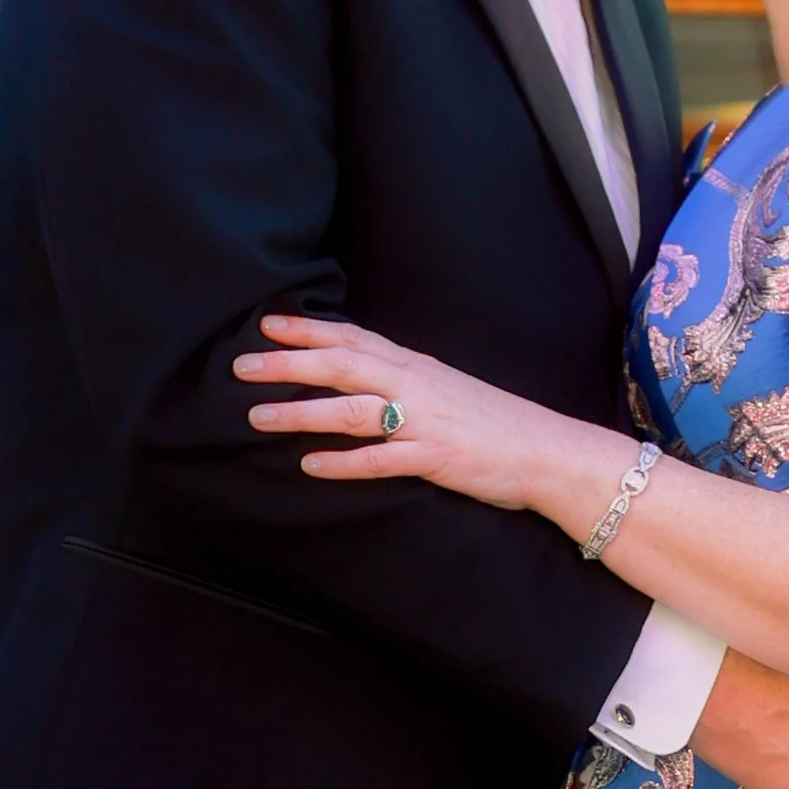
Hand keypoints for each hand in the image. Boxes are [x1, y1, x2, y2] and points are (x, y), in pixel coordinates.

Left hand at [235, 315, 608, 533]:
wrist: (546, 450)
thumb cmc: (495, 422)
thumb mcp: (445, 388)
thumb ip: (404, 381)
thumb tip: (362, 378)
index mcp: (416, 365)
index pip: (353, 338)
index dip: (308, 330)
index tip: (267, 323)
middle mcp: (415, 384)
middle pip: (341, 365)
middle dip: (288, 362)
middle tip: (242, 364)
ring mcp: (423, 420)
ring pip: (351, 410)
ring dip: (300, 411)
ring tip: (257, 416)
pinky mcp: (433, 456)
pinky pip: (379, 459)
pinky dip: (342, 461)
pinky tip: (309, 465)